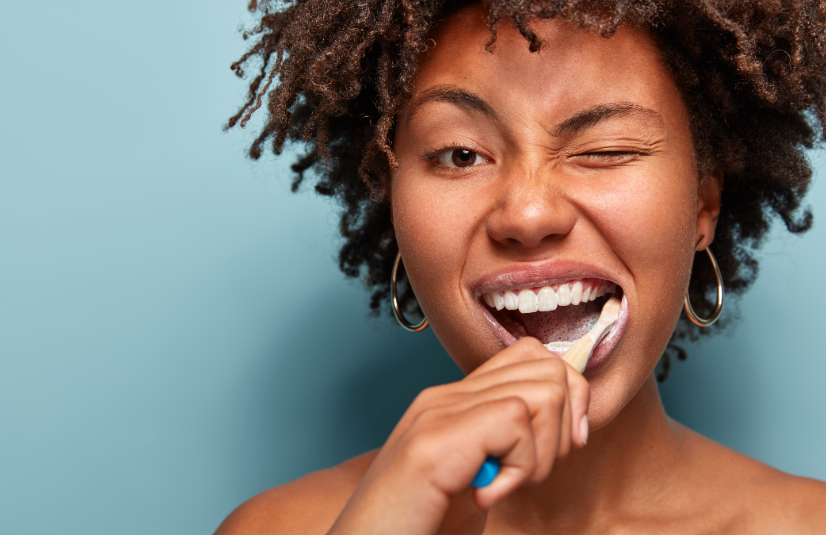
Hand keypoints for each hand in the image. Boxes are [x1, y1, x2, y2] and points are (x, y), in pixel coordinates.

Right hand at [328, 337, 590, 534]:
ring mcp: (439, 412)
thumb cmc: (416, 528)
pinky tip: (485, 495)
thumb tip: (567, 426)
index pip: (531, 357)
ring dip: (542, 451)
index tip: (559, 449)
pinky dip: (520, 467)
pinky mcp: (438, 439)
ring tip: (505, 484)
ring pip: (542, 390)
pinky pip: (517, 421)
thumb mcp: (475, 480)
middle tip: (530, 471)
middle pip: (546, 365)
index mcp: (454, 404)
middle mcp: (445, 397)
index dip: (567, 397)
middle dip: (564, 423)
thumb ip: (502, 447)